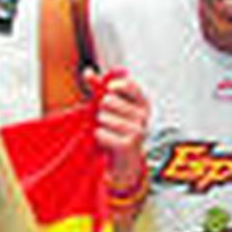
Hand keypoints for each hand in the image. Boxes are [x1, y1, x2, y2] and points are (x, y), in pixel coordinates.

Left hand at [89, 68, 148, 193]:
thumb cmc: (117, 129)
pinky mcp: (129, 144)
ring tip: (109, 131)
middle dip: (102, 110)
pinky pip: (102, 133)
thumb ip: (99, 88)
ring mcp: (138, 130)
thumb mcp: (111, 106)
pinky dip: (99, 136)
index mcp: (142, 103)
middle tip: (109, 120)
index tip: (108, 89)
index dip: (115, 85)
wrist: (124, 159)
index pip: (129, 85)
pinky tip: (107, 140)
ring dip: (100, 125)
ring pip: (104, 117)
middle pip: (109, 100)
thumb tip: (88, 71)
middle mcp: (143, 116)